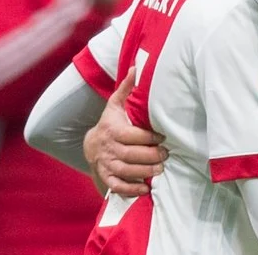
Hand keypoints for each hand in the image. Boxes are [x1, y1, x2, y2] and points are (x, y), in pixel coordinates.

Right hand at [84, 68, 167, 196]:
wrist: (91, 144)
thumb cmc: (110, 122)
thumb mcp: (115, 104)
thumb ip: (126, 88)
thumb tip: (136, 67)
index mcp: (112, 129)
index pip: (132, 135)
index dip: (148, 137)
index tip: (162, 137)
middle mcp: (108, 148)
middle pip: (130, 155)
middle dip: (150, 156)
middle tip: (166, 155)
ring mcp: (106, 163)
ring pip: (125, 170)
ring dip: (144, 172)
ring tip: (160, 169)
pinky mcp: (106, 176)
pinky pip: (116, 185)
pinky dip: (131, 189)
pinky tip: (145, 189)